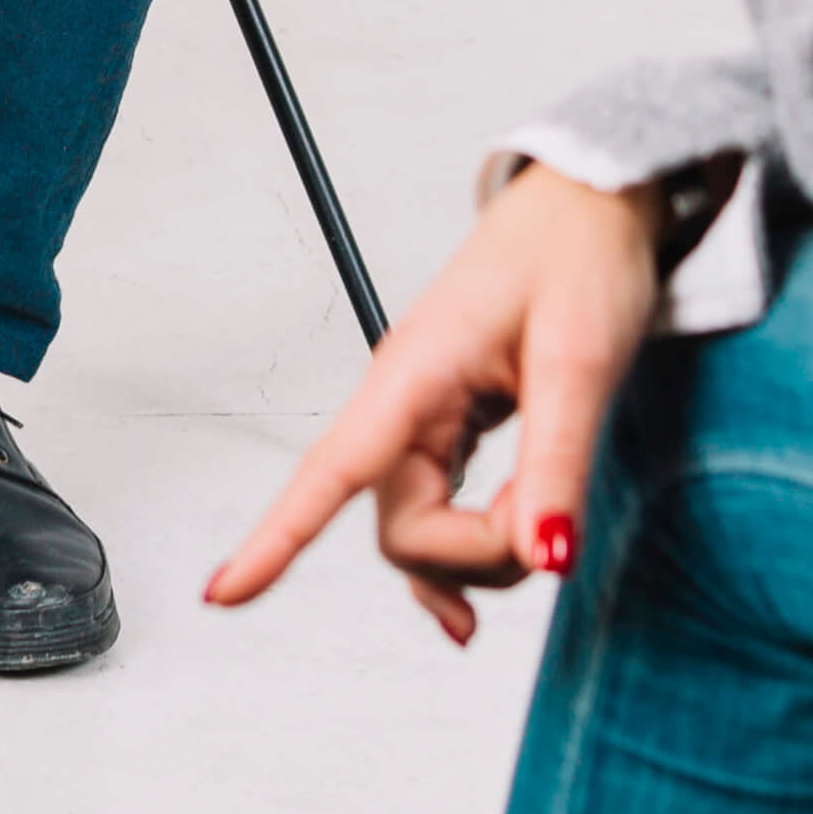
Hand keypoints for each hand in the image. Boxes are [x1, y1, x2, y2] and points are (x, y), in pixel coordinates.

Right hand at [205, 161, 668, 644]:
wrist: (590, 206)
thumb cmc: (578, 258)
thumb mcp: (581, 362)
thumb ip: (557, 464)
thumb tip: (548, 557)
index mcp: (414, 374)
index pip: (332, 470)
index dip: (277, 537)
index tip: (222, 594)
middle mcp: (403, 402)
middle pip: (403, 529)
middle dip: (477, 553)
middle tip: (556, 526)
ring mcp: (422, 419)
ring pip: (423, 532)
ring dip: (486, 551)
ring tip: (553, 514)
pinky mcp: (449, 430)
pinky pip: (436, 518)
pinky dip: (460, 560)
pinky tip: (466, 607)